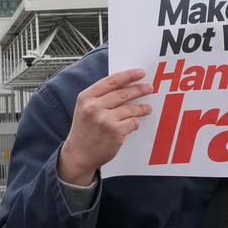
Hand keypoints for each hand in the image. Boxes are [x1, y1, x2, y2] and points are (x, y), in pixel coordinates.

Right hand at [56, 69, 152, 185]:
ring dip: (141, 108)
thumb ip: (100, 97)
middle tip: (149, 87)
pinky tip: (133, 124)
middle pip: (122, 93)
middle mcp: (94, 107)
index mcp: (86, 97)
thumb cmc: (84, 130)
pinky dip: (134, 123)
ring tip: (147, 108)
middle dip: (138, 89)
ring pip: (129, 109)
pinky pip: (132, 122)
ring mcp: (104, 120)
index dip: (128, 75)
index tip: (140, 72)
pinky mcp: (114, 132)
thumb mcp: (85, 108)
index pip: (111, 81)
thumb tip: (124, 86)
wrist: (79, 154)